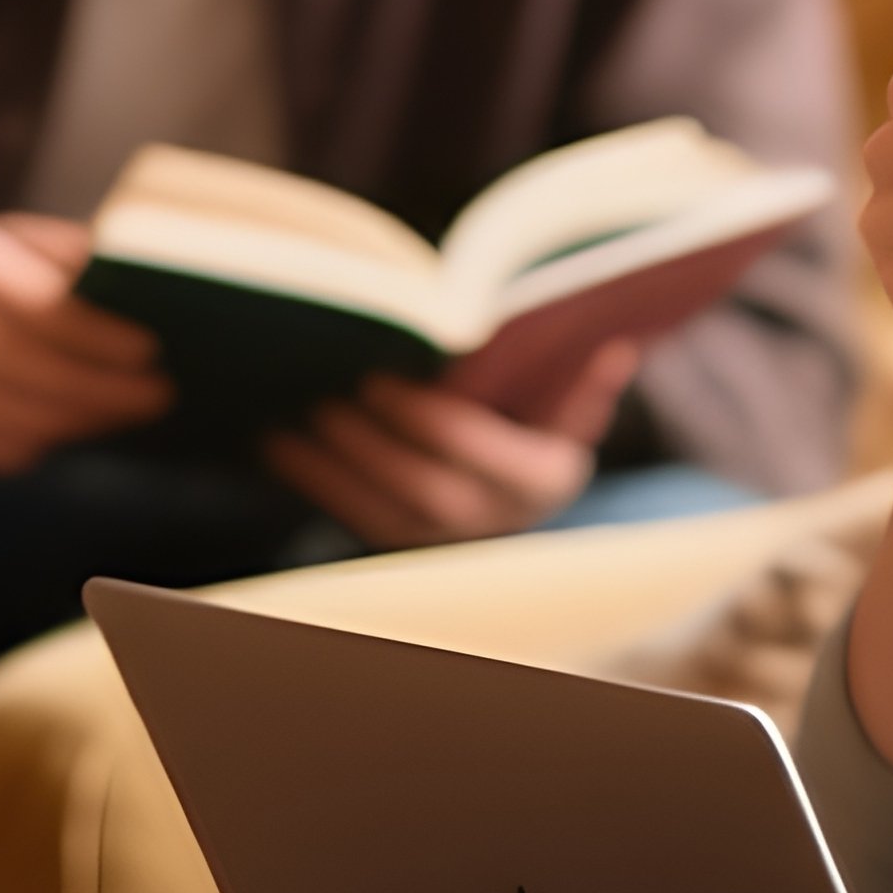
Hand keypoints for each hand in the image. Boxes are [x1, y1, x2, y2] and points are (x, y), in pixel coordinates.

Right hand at [0, 214, 171, 472]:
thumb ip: (66, 262)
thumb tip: (150, 286)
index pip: (44, 304)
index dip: (101, 336)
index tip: (151, 352)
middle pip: (35, 368)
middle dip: (105, 390)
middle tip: (157, 397)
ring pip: (18, 416)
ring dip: (80, 422)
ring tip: (118, 413)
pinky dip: (35, 445)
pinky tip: (59, 431)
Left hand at [263, 340, 637, 549]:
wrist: (519, 492)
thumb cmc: (541, 423)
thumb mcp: (571, 408)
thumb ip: (586, 386)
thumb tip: (617, 349)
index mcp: (539, 479)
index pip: (476, 453)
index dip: (426, 421)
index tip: (381, 381)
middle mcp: (493, 520)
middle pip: (424, 490)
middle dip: (371, 446)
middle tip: (326, 397)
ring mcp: (446, 540)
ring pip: (380, 513)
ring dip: (331, 469)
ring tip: (290, 420)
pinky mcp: (403, 543)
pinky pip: (353, 519)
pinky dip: (313, 482)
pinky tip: (275, 443)